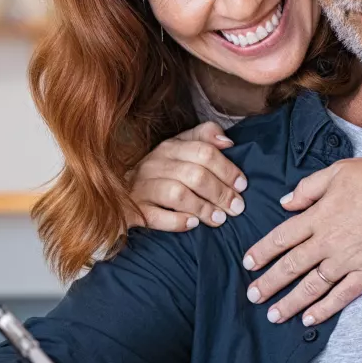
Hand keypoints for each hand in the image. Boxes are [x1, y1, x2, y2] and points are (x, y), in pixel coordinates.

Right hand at [128, 121, 246, 231]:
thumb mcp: (179, 149)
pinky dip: (177, 221)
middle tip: (236, 208)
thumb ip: (204, 138)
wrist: (119, 194)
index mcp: (169, 147)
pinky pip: (156, 216)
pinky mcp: (133, 210)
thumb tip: (228, 142)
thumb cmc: (160, 173)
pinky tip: (192, 224)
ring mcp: (141, 187)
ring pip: (177, 194)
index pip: (204, 151)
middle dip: (220, 192)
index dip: (227, 168)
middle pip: (195, 174)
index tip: (242, 185)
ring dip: (203, 208)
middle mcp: (154, 164)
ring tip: (219, 219)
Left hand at [241, 156, 361, 324]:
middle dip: (268, 283)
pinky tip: (309, 319)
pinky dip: (324, 309)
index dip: (262, 252)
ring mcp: (348, 260)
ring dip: (290, 302)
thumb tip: (285, 202)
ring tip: (273, 315)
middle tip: (252, 297)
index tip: (248, 263)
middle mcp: (328, 241)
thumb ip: (308, 188)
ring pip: (312, 286)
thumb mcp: (337, 171)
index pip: (281, 238)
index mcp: (318, 216)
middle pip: (291, 266)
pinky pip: (342, 295)